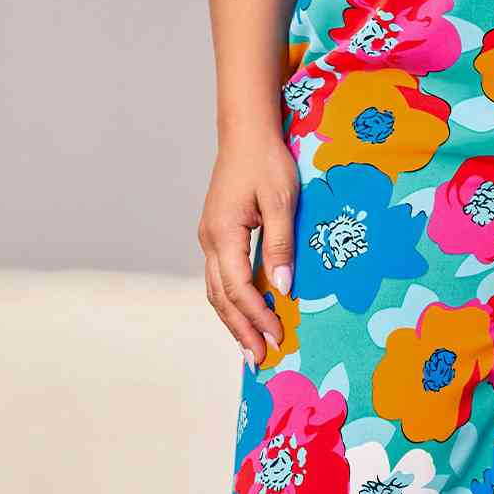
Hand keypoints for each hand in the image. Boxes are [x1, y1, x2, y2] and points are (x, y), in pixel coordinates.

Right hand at [198, 135, 297, 367]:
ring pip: (216, 292)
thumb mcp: (283, 202)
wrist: (246, 133)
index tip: (278, 338)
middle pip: (221, 298)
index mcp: (223, 234)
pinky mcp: (217, 237)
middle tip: (260, 360)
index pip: (239, 289)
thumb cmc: (266, 161)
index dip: (257, 317)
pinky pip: (221, 279)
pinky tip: (245, 317)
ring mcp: (210, 239)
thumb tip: (282, 290)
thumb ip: (281, 246)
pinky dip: (232, 303)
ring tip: (251, 348)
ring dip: (233, 321)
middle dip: (241, 331)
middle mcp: (210, 241)